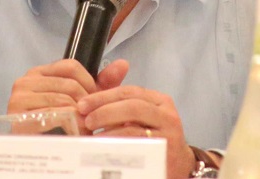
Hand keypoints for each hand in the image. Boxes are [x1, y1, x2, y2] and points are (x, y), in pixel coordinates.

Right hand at [6, 58, 128, 133]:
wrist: (41, 153)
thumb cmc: (60, 126)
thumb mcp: (84, 100)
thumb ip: (102, 82)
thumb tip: (123, 64)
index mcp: (38, 73)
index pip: (70, 66)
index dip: (88, 82)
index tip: (94, 100)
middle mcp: (25, 81)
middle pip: (69, 84)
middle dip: (86, 102)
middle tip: (91, 117)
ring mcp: (19, 98)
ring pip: (64, 99)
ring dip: (79, 115)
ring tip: (85, 126)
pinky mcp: (18, 115)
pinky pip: (53, 114)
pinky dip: (69, 122)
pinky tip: (75, 131)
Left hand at [77, 80, 194, 178]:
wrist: (177, 167)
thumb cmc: (152, 140)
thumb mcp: (136, 119)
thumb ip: (117, 104)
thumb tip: (89, 96)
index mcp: (158, 100)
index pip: (127, 92)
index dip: (103, 96)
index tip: (82, 104)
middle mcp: (166, 113)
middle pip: (132, 105)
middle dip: (104, 110)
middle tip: (85, 118)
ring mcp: (169, 132)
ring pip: (135, 126)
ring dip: (108, 129)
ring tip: (91, 134)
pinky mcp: (166, 151)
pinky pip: (137, 146)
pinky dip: (118, 145)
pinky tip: (104, 147)